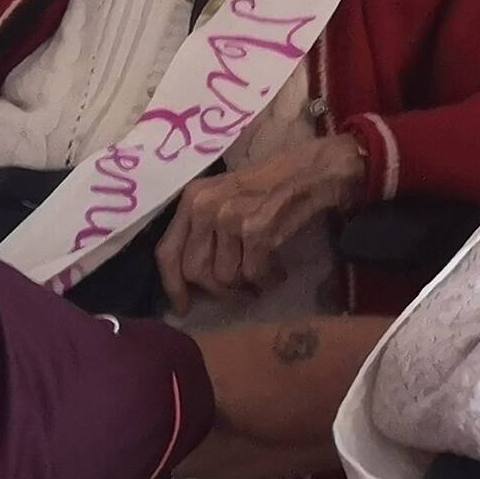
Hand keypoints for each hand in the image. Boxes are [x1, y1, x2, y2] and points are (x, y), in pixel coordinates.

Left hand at [160, 136, 363, 302]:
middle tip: (238, 290)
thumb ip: (201, 229)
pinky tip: (278, 272)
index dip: (172, 285)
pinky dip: (268, 279)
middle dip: (217, 288)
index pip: (166, 251)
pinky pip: (253, 274)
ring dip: (247, 283)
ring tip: (264, 271)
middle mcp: (204, 206)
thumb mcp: (223, 197)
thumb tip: (191, 276)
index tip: (183, 307)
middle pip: (195, 271)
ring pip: (226, 276)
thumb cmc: (270, 184)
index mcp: (191, 198)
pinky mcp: (257, 230)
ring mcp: (230, 218)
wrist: (313, 171)